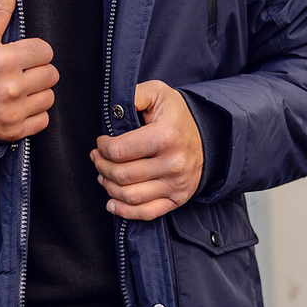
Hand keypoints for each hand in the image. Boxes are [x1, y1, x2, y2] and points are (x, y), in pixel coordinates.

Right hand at [0, 0, 58, 141]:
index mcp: (4, 60)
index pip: (45, 51)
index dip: (34, 52)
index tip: (21, 56)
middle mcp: (11, 88)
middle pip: (51, 74)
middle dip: (38, 72)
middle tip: (19, 73)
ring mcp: (13, 112)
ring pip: (49, 97)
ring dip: (37, 93)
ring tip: (18, 90)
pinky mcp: (14, 131)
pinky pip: (43, 120)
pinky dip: (33, 115)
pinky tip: (17, 107)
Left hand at [90, 80, 203, 220]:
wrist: (208, 136)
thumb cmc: (176, 115)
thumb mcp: (157, 93)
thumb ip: (133, 95)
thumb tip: (113, 110)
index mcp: (166, 136)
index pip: (119, 151)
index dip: (102, 148)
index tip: (101, 142)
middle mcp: (173, 163)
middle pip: (121, 175)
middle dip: (101, 166)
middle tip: (97, 158)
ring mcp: (177, 184)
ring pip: (129, 196)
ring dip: (108, 186)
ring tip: (103, 175)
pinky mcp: (178, 199)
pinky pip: (146, 213)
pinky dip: (124, 211)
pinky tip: (112, 202)